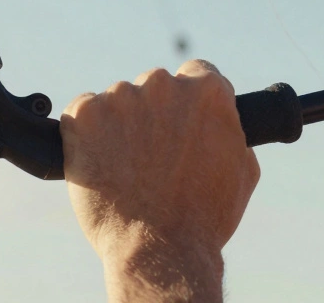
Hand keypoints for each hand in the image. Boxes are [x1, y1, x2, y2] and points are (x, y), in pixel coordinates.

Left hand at [61, 59, 259, 301]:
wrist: (160, 251)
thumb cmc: (204, 219)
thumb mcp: (242, 170)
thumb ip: (231, 131)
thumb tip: (222, 119)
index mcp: (207, 91)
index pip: (197, 73)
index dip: (188, 100)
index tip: (180, 120)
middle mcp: (164, 84)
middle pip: (155, 87)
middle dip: (152, 115)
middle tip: (151, 156)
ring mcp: (120, 97)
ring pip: (117, 103)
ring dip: (118, 127)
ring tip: (124, 170)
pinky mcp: (83, 116)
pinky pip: (81, 114)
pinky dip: (85, 135)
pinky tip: (97, 163)